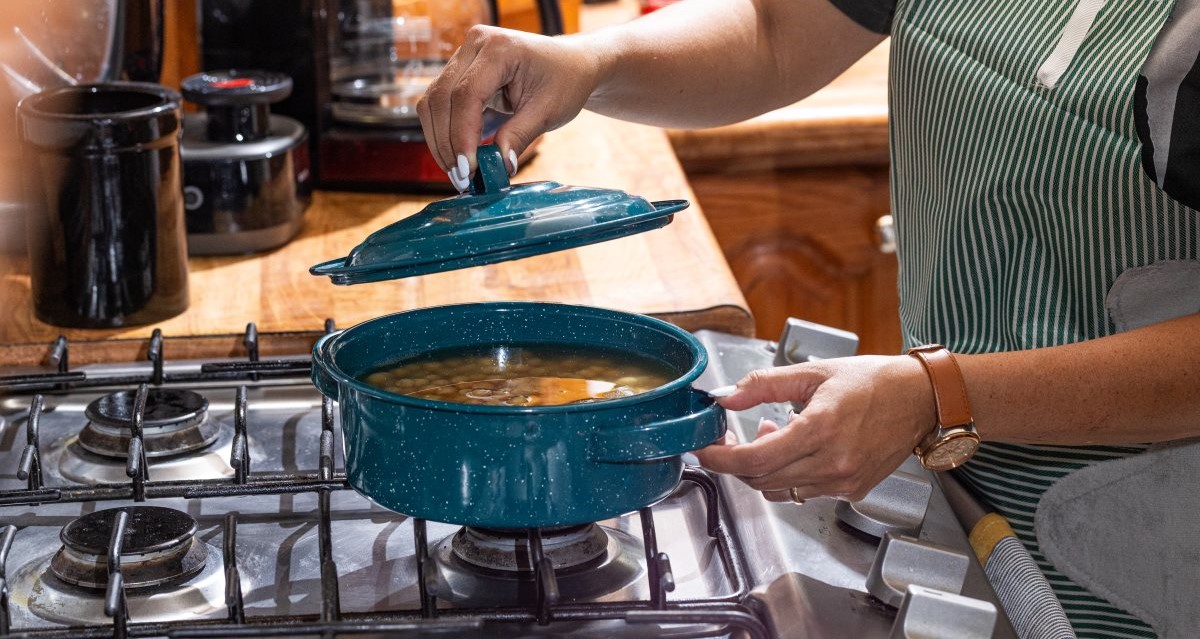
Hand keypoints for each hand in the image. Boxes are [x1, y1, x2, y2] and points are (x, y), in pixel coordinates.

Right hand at [417, 25, 602, 190]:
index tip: (468, 169)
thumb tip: (499, 166)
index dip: (462, 135)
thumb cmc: (564, 82)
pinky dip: (443, 132)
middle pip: (441, 98)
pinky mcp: (459, 70)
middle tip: (460, 179)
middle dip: (447, 143)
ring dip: (440, 141)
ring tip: (457, 173)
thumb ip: (519, 136)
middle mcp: (475, 44)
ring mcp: (464, 55)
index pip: (466, 94)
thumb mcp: (548, 112)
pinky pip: (439, 103)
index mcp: (500, 48)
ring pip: (432, 102)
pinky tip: (456, 157)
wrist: (570, 64)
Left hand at [693, 356, 936, 501]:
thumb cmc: (873, 381)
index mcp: (820, 429)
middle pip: (761, 479)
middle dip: (738, 460)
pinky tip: (796, 446)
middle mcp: (832, 463)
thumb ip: (763, 385)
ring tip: (774, 431)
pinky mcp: (852, 491)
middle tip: (735, 434)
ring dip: (763, 467)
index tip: (703, 450)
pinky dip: (788, 474)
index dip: (720, 459)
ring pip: (780, 490)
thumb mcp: (813, 372)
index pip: (754, 460)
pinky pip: (803, 492)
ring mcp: (843, 482)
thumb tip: (725, 396)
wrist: (920, 400)